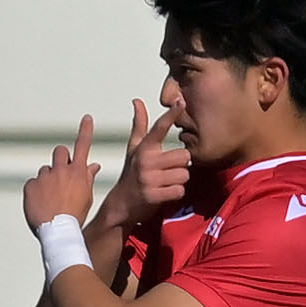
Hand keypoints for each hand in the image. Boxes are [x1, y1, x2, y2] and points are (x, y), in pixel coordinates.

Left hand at [23, 116, 103, 234]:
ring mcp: (45, 177)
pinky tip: (40, 205)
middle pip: (60, 152)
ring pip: (45, 171)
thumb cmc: (74, 217)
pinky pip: (33, 184)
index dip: (86, 130)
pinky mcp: (31, 186)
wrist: (58, 232)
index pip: (83, 145)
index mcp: (78, 173)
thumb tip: (94, 165)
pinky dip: (36, 192)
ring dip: (47, 180)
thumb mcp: (86, 197)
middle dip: (61, 158)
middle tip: (60, 175)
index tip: (87, 118)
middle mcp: (61, 170)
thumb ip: (88, 178)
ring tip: (50, 200)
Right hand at [94, 99, 187, 234]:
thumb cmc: (131, 174)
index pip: (160, 127)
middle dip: (181, 165)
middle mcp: (146, 161)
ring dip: (179, 180)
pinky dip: (176, 193)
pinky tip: (165, 193)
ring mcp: (149, 179)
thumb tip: (137, 101)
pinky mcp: (153, 196)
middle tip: (170, 170)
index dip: (171, 114)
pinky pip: (179, 190)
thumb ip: (139, 125)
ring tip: (166, 182)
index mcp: (144, 148)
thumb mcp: (134, 148)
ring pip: (184, 174)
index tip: (181, 101)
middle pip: (184, 156)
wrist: (121, 204)